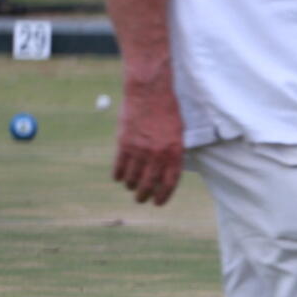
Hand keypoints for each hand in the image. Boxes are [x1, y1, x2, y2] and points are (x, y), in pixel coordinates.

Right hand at [112, 80, 184, 205]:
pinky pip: (119, 165)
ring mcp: (140, 150)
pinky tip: (118, 178)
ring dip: (131, 185)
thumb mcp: (179, 133)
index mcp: (174, 152)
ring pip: (132, 177)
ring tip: (131, 187)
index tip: (158, 203)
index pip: (169, 182)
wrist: (149, 93)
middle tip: (141, 199)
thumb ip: (174, 152)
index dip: (163, 196)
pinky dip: (118, 174)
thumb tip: (168, 170)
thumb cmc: (168, 111)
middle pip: (149, 184)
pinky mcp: (124, 143)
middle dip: (144, 195)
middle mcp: (157, 154)